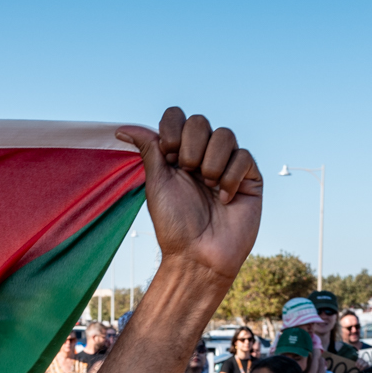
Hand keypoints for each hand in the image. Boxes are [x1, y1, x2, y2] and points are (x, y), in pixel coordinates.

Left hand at [115, 109, 261, 283]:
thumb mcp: (156, 182)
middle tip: (188, 175)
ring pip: (225, 135)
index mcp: (179, 153)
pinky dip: (230, 178)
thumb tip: (121, 128)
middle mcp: (204, 155)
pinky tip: (225, 199)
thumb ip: (149, 148)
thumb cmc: (175, 224)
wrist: (198, 256)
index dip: (172, 131)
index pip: (178, 116)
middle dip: (190, 148)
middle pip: (200, 121)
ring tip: (207, 189)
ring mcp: (228, 165)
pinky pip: (244, 157)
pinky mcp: (250, 179)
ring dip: (211, 163)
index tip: (168, 159)